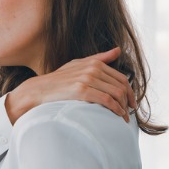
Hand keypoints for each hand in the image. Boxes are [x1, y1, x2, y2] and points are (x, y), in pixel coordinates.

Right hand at [5, 47, 135, 122]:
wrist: (37, 91)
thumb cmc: (57, 81)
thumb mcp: (77, 65)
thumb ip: (98, 58)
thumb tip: (118, 50)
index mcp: (94, 63)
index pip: (121, 78)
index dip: (130, 92)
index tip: (131, 103)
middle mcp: (92, 69)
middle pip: (121, 86)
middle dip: (128, 101)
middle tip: (129, 112)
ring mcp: (87, 79)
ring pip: (116, 94)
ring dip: (123, 107)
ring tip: (123, 118)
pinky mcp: (82, 90)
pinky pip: (106, 100)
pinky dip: (115, 109)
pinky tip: (116, 116)